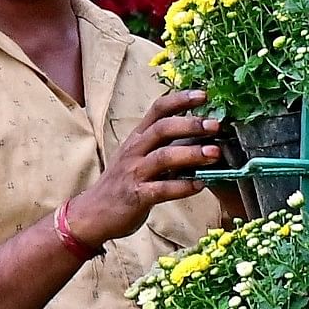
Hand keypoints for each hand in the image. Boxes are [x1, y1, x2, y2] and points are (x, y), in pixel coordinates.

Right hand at [67, 89, 228, 250]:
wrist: (93, 213)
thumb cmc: (124, 182)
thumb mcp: (139, 157)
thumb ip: (165, 145)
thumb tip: (203, 136)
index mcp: (138, 137)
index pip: (158, 110)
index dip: (180, 100)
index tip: (203, 95)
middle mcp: (135, 150)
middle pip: (162, 129)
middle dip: (190, 125)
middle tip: (215, 125)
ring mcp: (134, 173)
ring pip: (163, 157)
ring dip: (191, 154)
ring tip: (214, 153)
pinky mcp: (136, 196)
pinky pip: (162, 189)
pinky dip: (183, 186)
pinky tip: (200, 184)